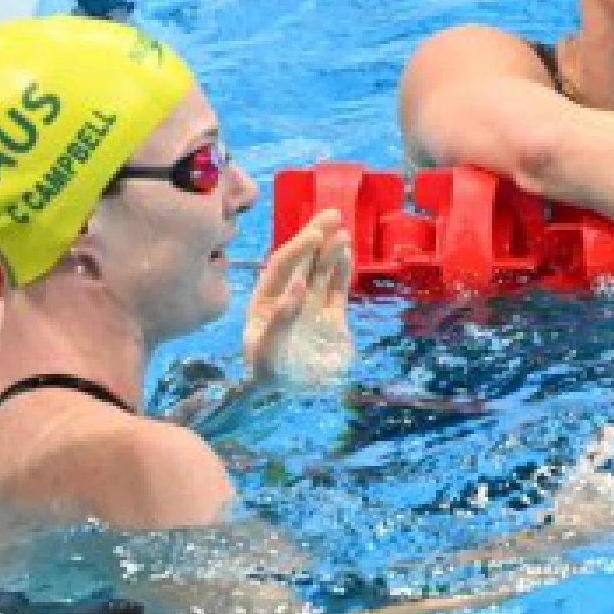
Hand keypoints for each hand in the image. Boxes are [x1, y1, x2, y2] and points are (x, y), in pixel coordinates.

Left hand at [243, 209, 354, 388]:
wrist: (292, 399)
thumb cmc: (272, 376)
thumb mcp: (269, 351)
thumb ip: (281, 318)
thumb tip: (296, 285)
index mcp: (264, 301)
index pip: (281, 266)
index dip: (297, 248)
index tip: (313, 233)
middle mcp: (287, 298)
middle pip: (301, 261)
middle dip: (315, 236)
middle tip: (332, 213)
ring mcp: (310, 306)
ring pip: (321, 271)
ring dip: (331, 251)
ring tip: (342, 233)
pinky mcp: (331, 319)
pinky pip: (336, 289)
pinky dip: (343, 272)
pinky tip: (348, 254)